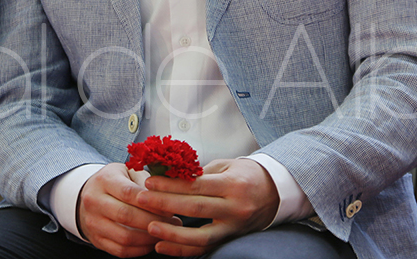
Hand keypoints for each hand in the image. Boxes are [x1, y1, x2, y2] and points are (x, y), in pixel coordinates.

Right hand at [76, 162, 181, 256]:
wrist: (89, 195)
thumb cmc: (117, 181)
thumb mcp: (128, 171)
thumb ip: (146, 180)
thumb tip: (169, 195)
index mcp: (104, 180)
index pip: (128, 192)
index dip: (151, 201)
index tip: (171, 205)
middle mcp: (94, 202)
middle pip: (126, 215)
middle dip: (154, 220)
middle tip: (174, 222)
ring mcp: (93, 223)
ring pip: (124, 237)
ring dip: (150, 238)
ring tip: (167, 233)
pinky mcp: (96, 240)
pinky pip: (121, 250)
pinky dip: (140, 249)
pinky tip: (153, 242)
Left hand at [135, 158, 280, 256]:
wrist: (275, 193)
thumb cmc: (246, 175)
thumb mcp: (226, 166)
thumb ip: (199, 173)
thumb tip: (168, 174)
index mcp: (233, 184)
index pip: (196, 186)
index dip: (171, 185)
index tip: (149, 182)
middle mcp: (235, 207)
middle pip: (195, 208)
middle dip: (164, 204)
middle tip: (141, 200)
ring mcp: (233, 227)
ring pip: (200, 236)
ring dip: (172, 233)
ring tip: (149, 227)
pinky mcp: (230, 239)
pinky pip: (204, 248)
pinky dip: (182, 250)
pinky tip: (163, 245)